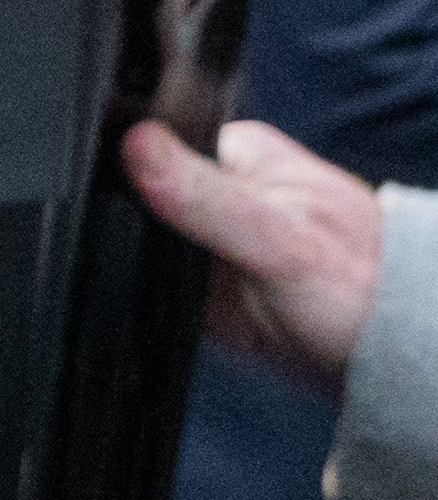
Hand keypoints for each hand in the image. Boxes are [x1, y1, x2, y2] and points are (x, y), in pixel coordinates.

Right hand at [124, 118, 386, 396]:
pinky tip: (167, 303)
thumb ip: (205, 195)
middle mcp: (220, 192)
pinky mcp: (199, 285)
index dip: (125, 170)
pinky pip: (150, 282)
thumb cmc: (360, 286)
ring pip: (141, 241)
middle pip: (140, 194)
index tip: (115, 201)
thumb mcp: (277, 238)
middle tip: (165, 254)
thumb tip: (138, 143)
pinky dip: (149, 295)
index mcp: (239, 155)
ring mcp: (207, 240)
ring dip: (142, 264)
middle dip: (134, 225)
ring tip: (178, 283)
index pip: (155, 144)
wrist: (383, 356)